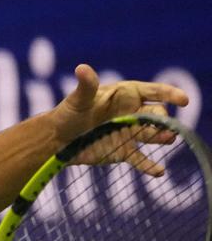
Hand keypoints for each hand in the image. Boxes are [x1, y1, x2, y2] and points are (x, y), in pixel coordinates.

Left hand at [51, 64, 188, 175]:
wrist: (57, 139)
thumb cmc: (68, 113)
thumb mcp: (78, 99)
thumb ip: (86, 86)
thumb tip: (82, 68)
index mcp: (126, 95)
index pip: (154, 92)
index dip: (170, 94)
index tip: (183, 100)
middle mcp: (133, 113)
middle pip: (157, 115)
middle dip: (163, 121)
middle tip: (165, 127)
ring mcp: (130, 133)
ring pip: (153, 135)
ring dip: (162, 138)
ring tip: (167, 140)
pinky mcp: (123, 151)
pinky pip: (140, 159)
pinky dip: (150, 166)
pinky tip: (159, 172)